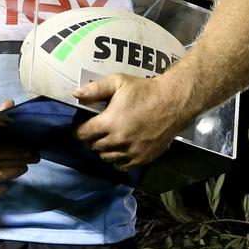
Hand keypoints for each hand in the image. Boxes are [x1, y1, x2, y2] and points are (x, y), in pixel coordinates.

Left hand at [73, 73, 189, 170]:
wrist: (173, 102)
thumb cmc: (144, 90)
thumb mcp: (119, 82)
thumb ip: (96, 89)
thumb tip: (75, 95)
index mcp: (110, 122)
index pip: (83, 134)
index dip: (79, 130)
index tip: (82, 126)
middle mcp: (118, 140)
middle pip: (94, 146)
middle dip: (92, 139)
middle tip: (97, 131)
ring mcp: (131, 152)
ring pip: (106, 158)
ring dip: (104, 150)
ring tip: (109, 139)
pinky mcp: (142, 158)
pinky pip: (121, 165)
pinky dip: (117, 159)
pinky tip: (120, 149)